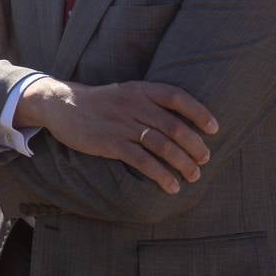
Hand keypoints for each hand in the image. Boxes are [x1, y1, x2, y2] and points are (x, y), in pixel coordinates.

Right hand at [16, 78, 217, 194]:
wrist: (61, 105)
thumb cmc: (98, 102)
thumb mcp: (124, 93)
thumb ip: (148, 102)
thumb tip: (179, 121)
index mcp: (140, 89)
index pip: (177, 97)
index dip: (199, 112)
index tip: (214, 128)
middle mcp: (134, 105)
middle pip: (174, 126)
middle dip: (194, 146)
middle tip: (204, 159)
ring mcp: (122, 124)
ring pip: (162, 146)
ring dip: (182, 163)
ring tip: (194, 176)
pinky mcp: (111, 143)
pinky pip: (142, 161)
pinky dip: (161, 175)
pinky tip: (171, 185)